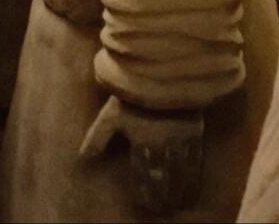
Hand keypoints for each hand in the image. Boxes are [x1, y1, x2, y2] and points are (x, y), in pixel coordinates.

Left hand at [79, 98, 206, 220]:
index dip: (144, 190)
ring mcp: (180, 139)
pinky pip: (196, 158)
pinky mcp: (194, 129)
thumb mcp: (111, 111)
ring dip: (178, 189)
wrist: (162, 68)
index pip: (143, 174)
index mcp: (142, 142)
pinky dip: (195, 174)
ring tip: (177, 203)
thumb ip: (97, 136)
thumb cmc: (134, 90)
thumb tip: (83, 158)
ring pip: (180, 172)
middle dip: (162, 194)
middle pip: (163, 177)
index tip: (145, 203)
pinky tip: (194, 184)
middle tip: (162, 209)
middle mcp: (162, 145)